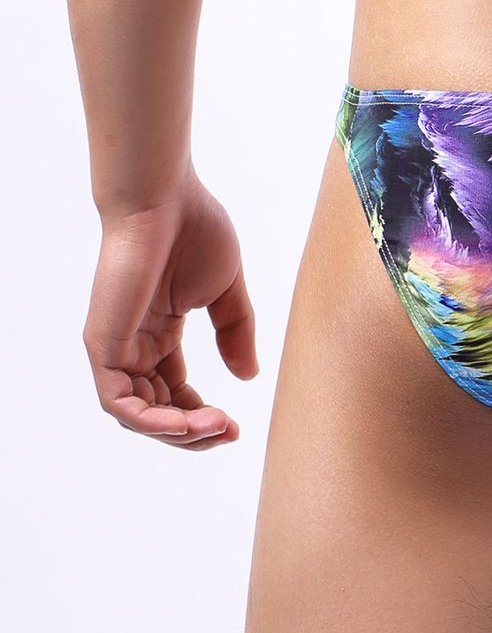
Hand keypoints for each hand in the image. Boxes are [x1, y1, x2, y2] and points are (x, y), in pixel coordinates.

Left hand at [84, 179, 257, 449]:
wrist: (164, 199)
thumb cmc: (194, 230)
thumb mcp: (226, 292)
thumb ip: (235, 333)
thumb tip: (247, 377)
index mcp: (159, 333)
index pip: (174, 392)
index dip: (202, 416)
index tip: (235, 425)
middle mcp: (134, 345)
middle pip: (156, 411)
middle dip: (193, 432)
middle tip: (228, 433)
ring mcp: (116, 347)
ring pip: (136, 415)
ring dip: (176, 432)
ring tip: (214, 429)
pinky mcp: (103, 344)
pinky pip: (119, 402)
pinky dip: (150, 421)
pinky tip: (185, 423)